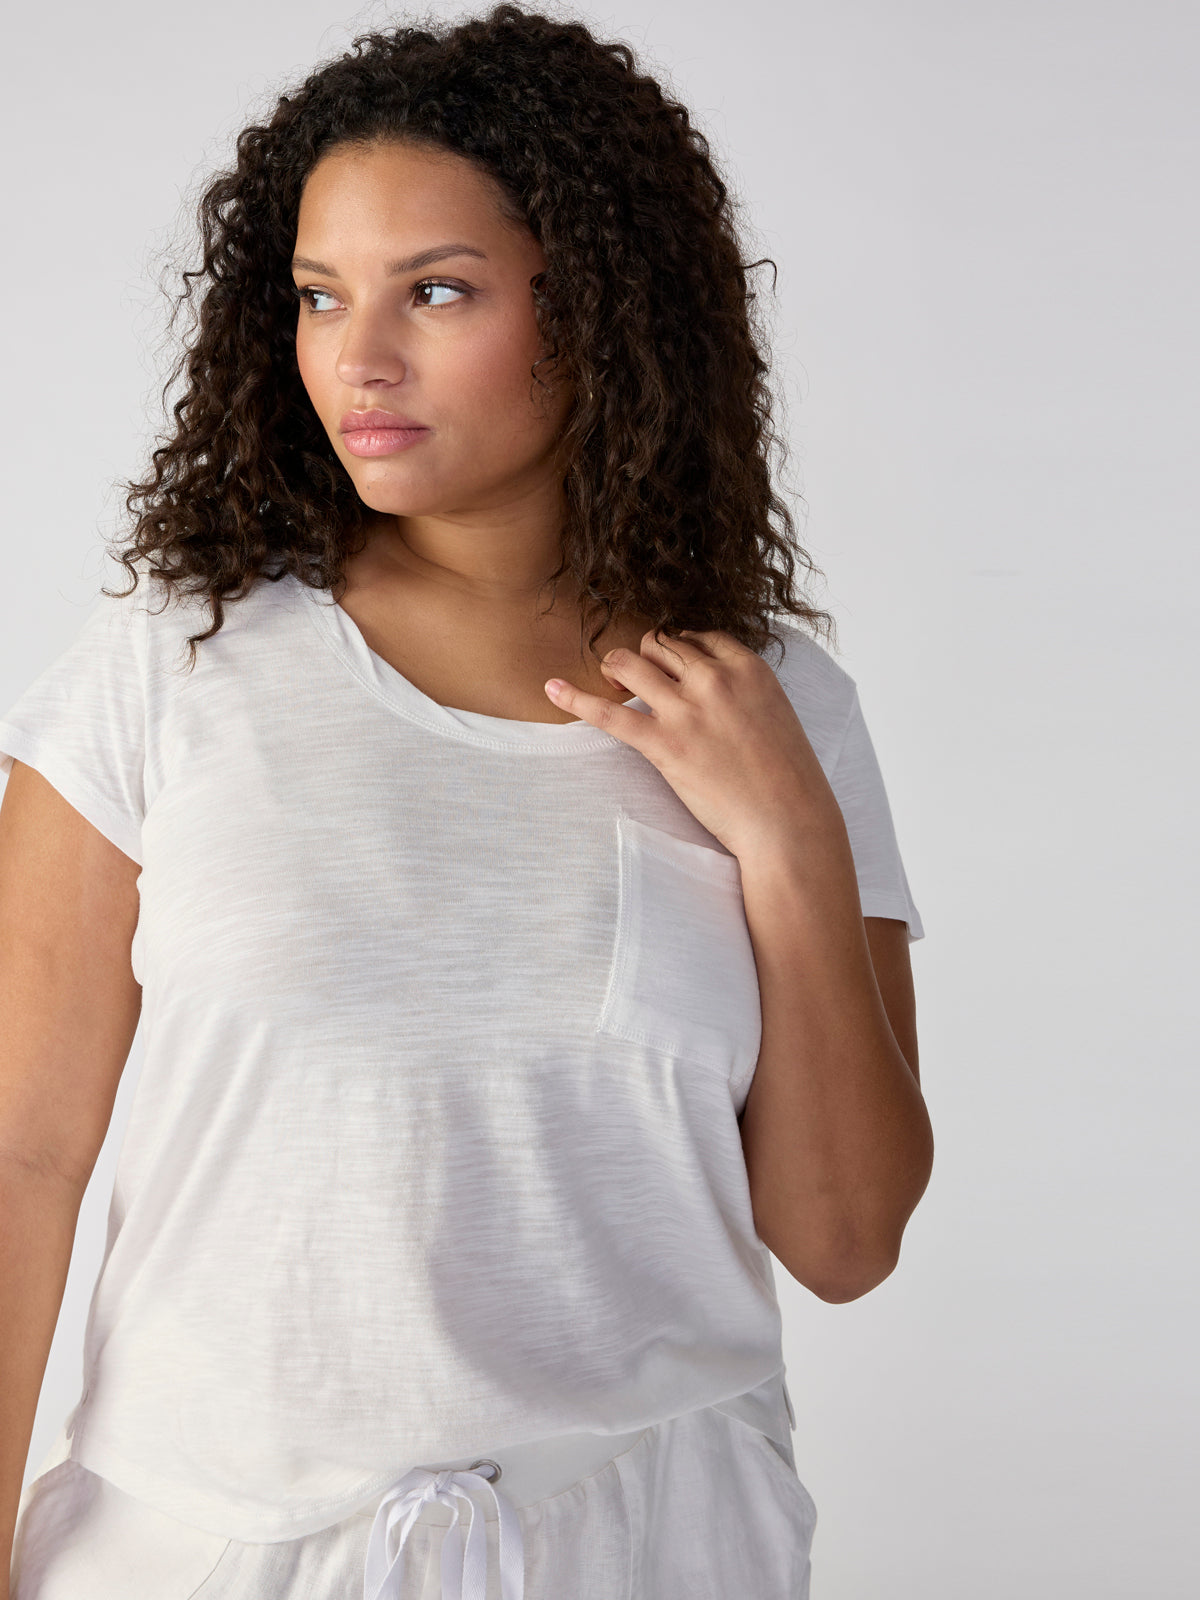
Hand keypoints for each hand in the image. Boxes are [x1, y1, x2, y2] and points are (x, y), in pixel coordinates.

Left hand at [545, 627, 843, 861]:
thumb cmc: (787, 776)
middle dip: (644, 655)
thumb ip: (742, 689)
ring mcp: (687, 710)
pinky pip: (608, 712)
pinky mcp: (664, 744)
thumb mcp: (774, 713)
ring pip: (630, 662)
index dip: (677, 646)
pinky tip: (551, 687)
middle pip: (660, 643)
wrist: (788, 821)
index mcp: (748, 667)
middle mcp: (715, 679)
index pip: (697, 635)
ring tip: (612, 681)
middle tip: (638, 677)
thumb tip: (710, 682)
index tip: (669, 662)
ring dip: (614, 667)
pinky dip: (576, 698)